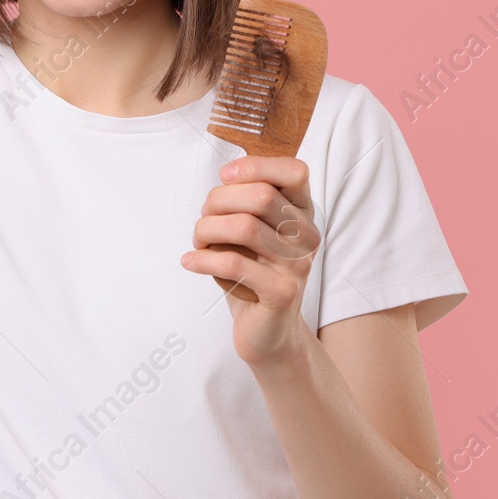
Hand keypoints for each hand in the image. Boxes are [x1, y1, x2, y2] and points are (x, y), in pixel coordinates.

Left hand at [181, 156, 320, 370]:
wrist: (267, 331)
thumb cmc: (253, 272)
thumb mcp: (254, 230)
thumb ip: (248, 201)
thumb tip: (228, 175)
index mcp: (303, 213)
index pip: (295, 171)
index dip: (256, 166)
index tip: (225, 178)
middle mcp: (307, 235)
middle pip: (261, 195)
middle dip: (218, 201)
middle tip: (203, 219)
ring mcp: (298, 265)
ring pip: (244, 226)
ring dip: (207, 229)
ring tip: (198, 241)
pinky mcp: (282, 293)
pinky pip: (234, 264)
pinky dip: (203, 259)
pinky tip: (190, 261)